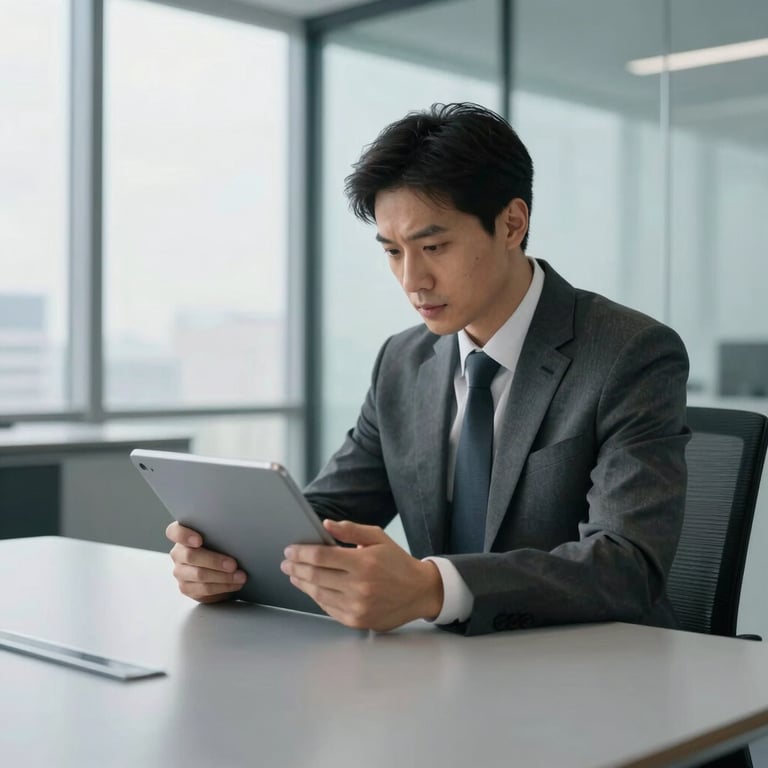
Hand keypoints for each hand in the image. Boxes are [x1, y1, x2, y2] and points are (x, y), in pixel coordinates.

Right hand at [166, 521, 246, 602]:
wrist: (220, 566)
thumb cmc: (220, 544)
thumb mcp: (219, 535)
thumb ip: (220, 532)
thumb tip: (238, 533)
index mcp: (182, 535)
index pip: (174, 532)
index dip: (184, 535)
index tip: (199, 540)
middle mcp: (178, 553)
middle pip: (190, 556)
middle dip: (214, 561)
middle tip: (233, 564)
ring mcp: (180, 572)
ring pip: (199, 575)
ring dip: (223, 577)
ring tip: (240, 576)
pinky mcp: (187, 588)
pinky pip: (204, 589)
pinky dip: (223, 587)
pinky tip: (235, 584)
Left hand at [281, 519, 443, 631]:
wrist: (419, 592)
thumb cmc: (397, 562)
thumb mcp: (379, 538)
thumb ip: (351, 530)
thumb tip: (325, 524)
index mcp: (364, 562)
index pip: (321, 556)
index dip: (301, 552)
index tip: (290, 550)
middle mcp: (359, 586)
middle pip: (315, 575)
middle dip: (296, 567)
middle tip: (286, 563)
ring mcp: (357, 606)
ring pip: (319, 594)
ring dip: (302, 583)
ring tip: (295, 576)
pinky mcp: (357, 620)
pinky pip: (329, 608)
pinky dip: (317, 597)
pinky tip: (312, 589)